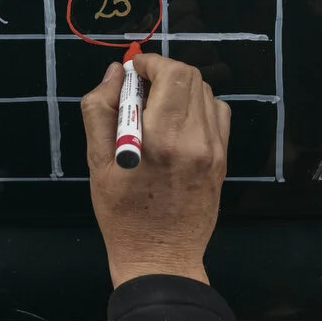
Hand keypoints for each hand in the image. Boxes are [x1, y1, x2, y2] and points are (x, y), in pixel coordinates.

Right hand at [81, 54, 231, 287]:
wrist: (161, 258)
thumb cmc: (122, 214)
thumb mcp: (98, 163)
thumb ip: (101, 110)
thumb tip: (115, 73)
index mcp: (161, 138)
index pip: (172, 73)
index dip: (150, 62)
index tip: (133, 71)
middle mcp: (194, 138)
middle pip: (191, 77)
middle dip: (164, 72)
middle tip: (141, 88)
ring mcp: (214, 149)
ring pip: (205, 93)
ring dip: (180, 89)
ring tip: (157, 108)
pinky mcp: (223, 160)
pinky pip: (217, 115)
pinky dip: (198, 107)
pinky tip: (178, 124)